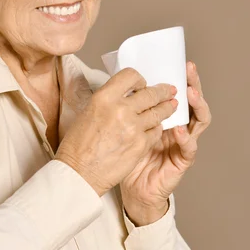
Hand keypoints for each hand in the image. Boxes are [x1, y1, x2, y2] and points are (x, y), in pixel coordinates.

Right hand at [55, 68, 176, 195]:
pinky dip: (157, 128)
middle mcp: (120, 109)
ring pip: (158, 112)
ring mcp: (133, 127)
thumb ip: (109, 100)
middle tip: (170, 91)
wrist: (79, 173)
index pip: (131, 75)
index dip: (139, 79)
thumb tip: (126, 94)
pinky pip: (156, 131)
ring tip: (171, 106)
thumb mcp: (89, 111)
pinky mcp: (141, 145)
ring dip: (166, 108)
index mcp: (104, 97)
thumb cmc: (78, 145)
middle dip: (162, 92)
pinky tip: (156, 128)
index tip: (142, 85)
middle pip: (150, 93)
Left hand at [120, 61, 211, 225]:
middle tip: (189, 70)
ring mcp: (185, 142)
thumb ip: (134, 107)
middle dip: (194, 84)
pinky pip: (190, 147)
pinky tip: (178, 128)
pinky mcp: (184, 160)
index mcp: (169, 116)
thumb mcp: (130, 125)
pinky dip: (185, 137)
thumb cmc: (130, 155)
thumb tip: (126, 81)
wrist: (134, 187)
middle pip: (194, 101)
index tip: (179, 62)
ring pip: (200, 120)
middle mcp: (181, 126)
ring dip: (196, 105)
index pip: (179, 93)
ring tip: (189, 93)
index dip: (181, 78)